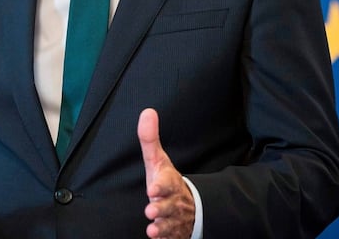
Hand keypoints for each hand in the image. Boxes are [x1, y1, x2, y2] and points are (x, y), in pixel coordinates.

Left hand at [139, 108, 195, 238]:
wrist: (191, 207)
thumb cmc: (167, 182)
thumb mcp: (158, 161)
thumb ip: (150, 140)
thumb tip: (147, 112)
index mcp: (170, 182)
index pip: (168, 182)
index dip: (161, 186)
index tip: (152, 189)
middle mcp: (175, 201)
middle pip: (171, 205)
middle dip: (162, 208)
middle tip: (150, 210)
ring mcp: (176, 218)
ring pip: (172, 223)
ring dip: (162, 226)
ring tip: (152, 229)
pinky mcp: (175, 232)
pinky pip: (173, 237)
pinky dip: (165, 238)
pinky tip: (157, 238)